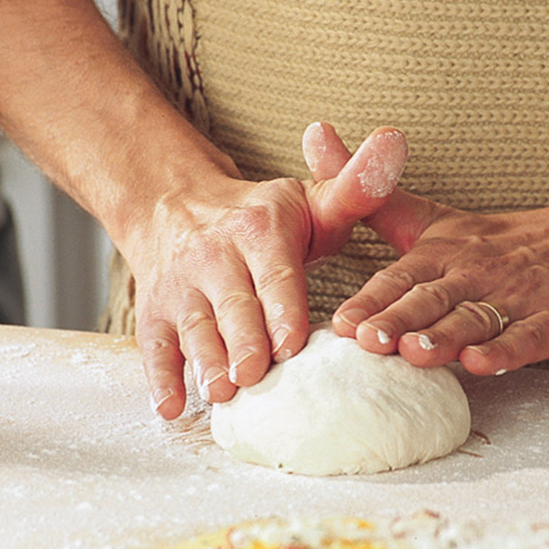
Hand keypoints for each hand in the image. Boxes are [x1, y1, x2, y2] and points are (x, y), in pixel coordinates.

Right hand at [128, 125, 407, 417]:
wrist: (173, 204)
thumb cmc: (262, 218)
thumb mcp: (309, 198)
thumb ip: (356, 187)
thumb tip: (395, 141)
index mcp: (259, 231)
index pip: (275, 274)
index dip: (282, 308)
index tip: (293, 341)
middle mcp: (214, 258)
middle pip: (232, 307)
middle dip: (242, 342)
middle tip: (254, 376)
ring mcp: (180, 288)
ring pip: (193, 328)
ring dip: (204, 361)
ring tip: (220, 392)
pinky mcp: (154, 313)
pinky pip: (154, 347)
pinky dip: (160, 378)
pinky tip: (170, 407)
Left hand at [303, 123, 548, 376]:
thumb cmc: (509, 241)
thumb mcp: (436, 219)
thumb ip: (375, 200)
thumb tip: (315, 135)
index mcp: (444, 254)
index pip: (400, 278)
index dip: (371, 300)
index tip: (340, 322)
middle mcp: (475, 274)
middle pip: (431, 298)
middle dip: (398, 318)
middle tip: (366, 340)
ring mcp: (517, 298)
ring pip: (474, 319)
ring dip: (444, 336)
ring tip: (415, 353)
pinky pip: (527, 338)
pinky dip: (505, 351)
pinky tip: (483, 363)